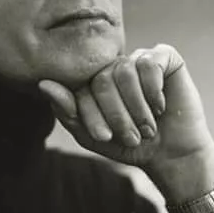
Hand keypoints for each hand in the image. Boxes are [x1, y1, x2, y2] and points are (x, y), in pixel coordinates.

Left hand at [39, 44, 213, 202]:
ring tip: (147, 126)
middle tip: (131, 137)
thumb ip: (67, 110)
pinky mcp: (164, 58)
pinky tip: (160, 106)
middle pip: (103, 79)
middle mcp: (116, 67)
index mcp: (96, 81)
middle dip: (116, 114)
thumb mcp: (91, 134)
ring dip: (137, 107)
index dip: (92, 113)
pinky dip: (154, 91)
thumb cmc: (128, 144)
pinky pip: (150, 64)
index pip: (83, 86)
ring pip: (126, 71)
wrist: (171, 154)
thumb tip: (42, 83)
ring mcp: (139, 60)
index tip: (103, 137)